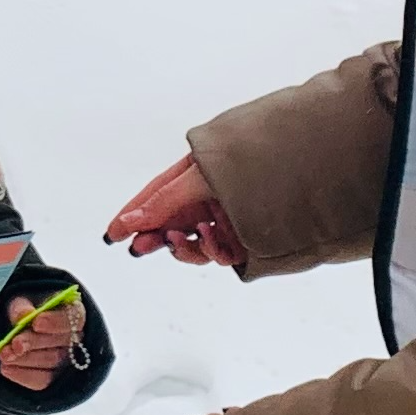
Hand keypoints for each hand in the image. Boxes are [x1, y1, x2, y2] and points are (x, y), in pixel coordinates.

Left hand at [0, 294, 84, 391]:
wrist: (20, 330)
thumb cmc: (26, 312)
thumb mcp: (22, 304)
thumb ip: (22, 308)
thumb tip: (23, 315)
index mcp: (73, 313)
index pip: (73, 317)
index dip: (55, 321)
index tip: (36, 321)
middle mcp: (75, 338)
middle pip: (59, 341)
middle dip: (34, 342)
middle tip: (15, 343)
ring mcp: (67, 361)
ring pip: (50, 361)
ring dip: (25, 359)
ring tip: (5, 355)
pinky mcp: (54, 378)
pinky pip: (42, 380)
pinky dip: (23, 375)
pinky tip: (6, 369)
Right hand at [105, 154, 245, 269]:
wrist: (302, 170)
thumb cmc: (253, 160)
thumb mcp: (198, 177)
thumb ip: (164, 202)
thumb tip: (133, 220)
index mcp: (195, 176)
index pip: (155, 198)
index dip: (132, 216)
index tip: (112, 234)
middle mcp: (208, 198)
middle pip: (170, 224)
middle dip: (153, 236)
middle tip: (138, 246)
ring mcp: (226, 220)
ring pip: (192, 244)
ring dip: (182, 246)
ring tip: (181, 239)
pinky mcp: (243, 240)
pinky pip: (217, 254)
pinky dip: (210, 250)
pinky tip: (212, 238)